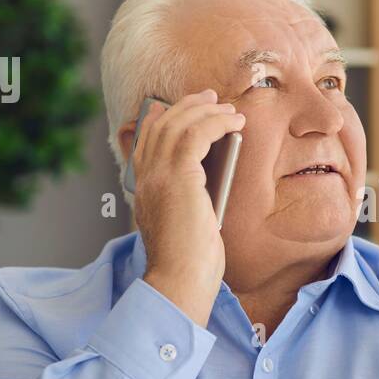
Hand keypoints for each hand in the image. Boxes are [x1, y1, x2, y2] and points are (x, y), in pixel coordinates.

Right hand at [131, 89, 246, 326]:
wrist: (180, 280)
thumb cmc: (188, 262)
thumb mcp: (188, 221)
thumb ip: (192, 196)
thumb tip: (213, 175)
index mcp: (143, 189)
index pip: (147, 140)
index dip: (167, 118)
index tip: (190, 109)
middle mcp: (145, 177)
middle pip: (162, 125)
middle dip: (188, 106)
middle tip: (211, 98)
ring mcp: (158, 175)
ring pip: (179, 124)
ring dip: (207, 111)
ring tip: (229, 109)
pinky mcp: (178, 176)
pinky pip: (196, 133)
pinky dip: (216, 122)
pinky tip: (234, 123)